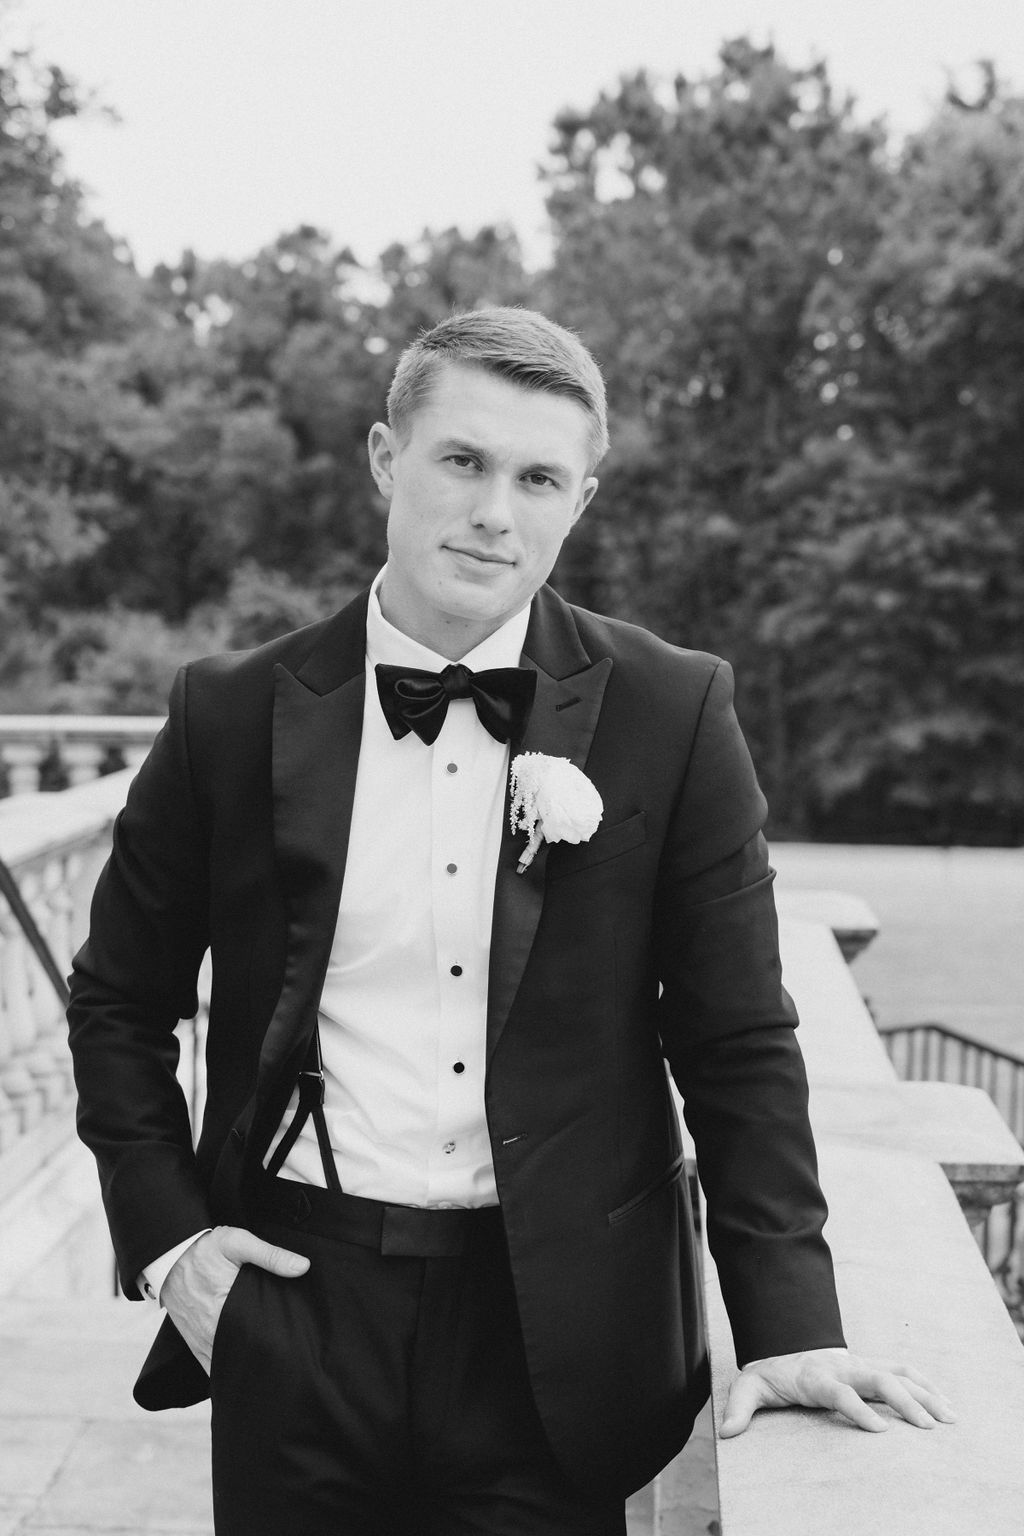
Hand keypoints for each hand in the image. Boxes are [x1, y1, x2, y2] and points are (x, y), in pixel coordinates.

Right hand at [160, 1225, 309, 1373]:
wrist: (167, 1256)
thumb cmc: (203, 1249)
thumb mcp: (238, 1242)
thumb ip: (270, 1255)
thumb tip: (302, 1267)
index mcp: (225, 1308)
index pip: (257, 1338)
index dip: (276, 1346)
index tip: (295, 1348)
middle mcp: (211, 1331)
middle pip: (244, 1355)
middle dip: (264, 1359)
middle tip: (287, 1360)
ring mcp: (200, 1340)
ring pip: (226, 1365)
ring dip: (244, 1366)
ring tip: (268, 1367)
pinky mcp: (193, 1342)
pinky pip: (211, 1365)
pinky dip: (226, 1368)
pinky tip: (242, 1368)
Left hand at [719, 1347, 955, 1436]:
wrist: (787, 1341)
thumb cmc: (772, 1373)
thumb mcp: (749, 1387)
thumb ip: (740, 1408)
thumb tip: (727, 1434)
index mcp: (816, 1376)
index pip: (840, 1392)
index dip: (858, 1409)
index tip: (880, 1431)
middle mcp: (844, 1367)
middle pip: (878, 1380)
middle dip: (905, 1402)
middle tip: (928, 1429)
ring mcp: (861, 1364)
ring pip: (899, 1374)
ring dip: (925, 1394)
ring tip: (949, 1418)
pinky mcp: (873, 1366)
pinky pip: (905, 1372)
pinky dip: (926, 1385)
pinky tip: (946, 1404)